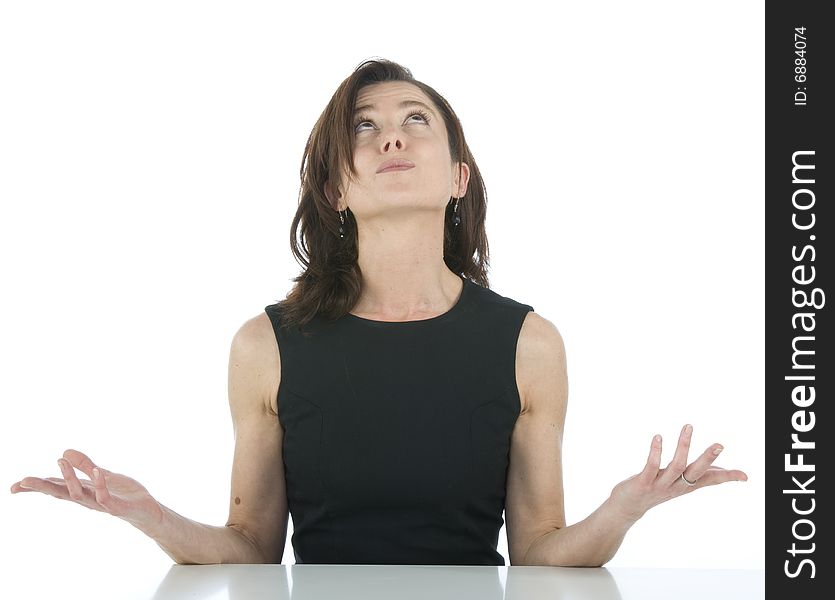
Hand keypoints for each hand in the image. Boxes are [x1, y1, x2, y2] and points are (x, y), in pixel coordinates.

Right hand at [10, 449, 163, 531]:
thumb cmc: (124, 494)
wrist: (148, 511)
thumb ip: (86, 465)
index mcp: (82, 491)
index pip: (55, 487)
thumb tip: (64, 451)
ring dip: (69, 478)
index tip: (14, 486)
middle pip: (60, 493)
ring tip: (60, 461)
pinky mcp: (116, 507)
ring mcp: (100, 504)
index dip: (36, 486)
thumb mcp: (104, 475)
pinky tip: (98, 471)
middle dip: (42, 487)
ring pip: (79, 494)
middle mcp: (87, 499)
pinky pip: (104, 497)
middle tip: (22, 482)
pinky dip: (100, 484)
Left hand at [608, 424, 747, 523]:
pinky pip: (651, 466)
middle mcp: (676, 486)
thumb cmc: (654, 490)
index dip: (727, 477)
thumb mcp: (678, 483)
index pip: (710, 480)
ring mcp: (660, 485)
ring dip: (683, 446)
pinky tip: (658, 437)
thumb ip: (696, 474)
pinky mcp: (643, 483)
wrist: (627, 508)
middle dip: (708, 458)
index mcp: (686, 485)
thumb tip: (718, 466)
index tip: (745, 476)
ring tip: (688, 426)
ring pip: (676, 466)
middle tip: (720, 444)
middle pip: (696, 472)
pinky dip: (656, 452)